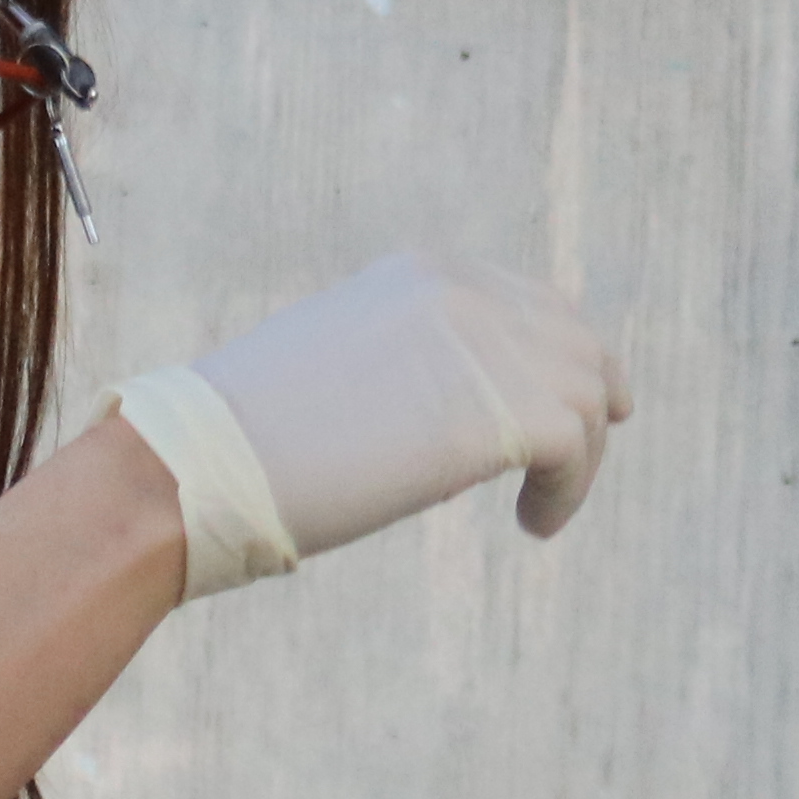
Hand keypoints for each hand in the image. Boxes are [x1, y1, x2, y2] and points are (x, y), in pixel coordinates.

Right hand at [103, 251, 630, 595]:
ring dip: (579, 458)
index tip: (559, 405)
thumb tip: (468, 422)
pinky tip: (533, 525)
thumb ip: (414, 370)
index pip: (528, 301)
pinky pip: (575, 446)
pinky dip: (567, 491)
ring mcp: (488, 343)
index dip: (555, 354)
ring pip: (588, 392)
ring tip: (539, 509)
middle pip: (574, 340)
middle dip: (590, 396)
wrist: (207, 462)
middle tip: (580, 456)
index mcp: (422, 272)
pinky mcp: (505, 408)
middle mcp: (463, 290)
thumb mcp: (346, 368)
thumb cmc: (253, 436)